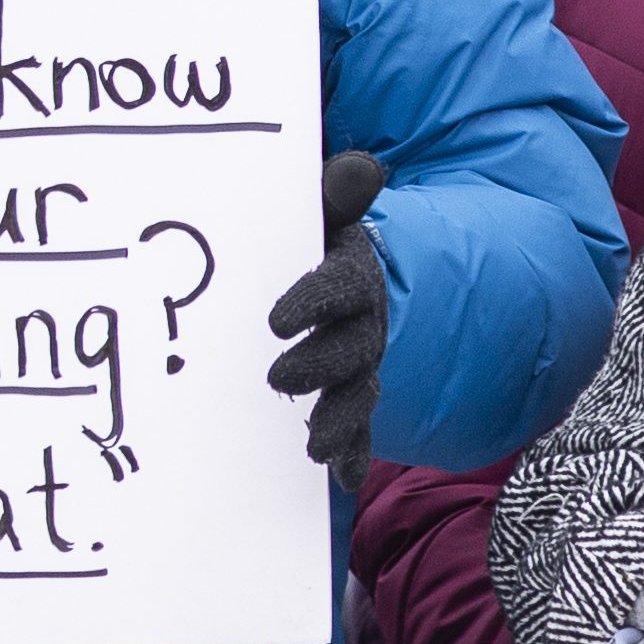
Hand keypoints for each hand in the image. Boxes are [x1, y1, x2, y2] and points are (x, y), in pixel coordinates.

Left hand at [261, 151, 392, 465]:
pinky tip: (344, 479)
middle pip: (352, 348)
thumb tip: (362, 164)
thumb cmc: (323, 241)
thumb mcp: (325, 214)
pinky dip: (355, 453)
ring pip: (358, 393)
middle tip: (281, 378)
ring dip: (341, 421)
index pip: (338, 288)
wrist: (366, 274)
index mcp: (355, 276)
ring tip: (315, 448)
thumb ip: (336, 195)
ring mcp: (363, 363)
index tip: (276, 319)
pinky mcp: (354, 395)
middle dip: (321, 366)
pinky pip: (360, 426)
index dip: (313, 302)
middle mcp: (367, 324)